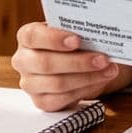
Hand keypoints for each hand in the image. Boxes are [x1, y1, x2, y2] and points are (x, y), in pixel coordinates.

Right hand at [12, 22, 129, 110]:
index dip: (54, 39)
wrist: (73, 64)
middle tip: (102, 59)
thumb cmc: (71, 43)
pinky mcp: (41, 101)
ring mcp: (30, 83)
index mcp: (27, 37)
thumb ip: (78, 31)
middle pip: (45, 63)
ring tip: (108, 70)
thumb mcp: (72, 32)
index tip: (77, 40)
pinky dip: (85, 90)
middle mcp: (23, 60)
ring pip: (57, 83)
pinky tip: (100, 81)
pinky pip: (62, 99)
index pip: (33, 36)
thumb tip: (99, 35)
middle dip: (78, 62)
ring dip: (87, 77)